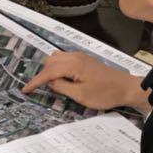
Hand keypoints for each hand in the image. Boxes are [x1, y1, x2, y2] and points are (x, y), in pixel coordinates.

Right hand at [24, 52, 145, 111]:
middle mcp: (76, 57)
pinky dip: (59, 68)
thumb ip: (62, 87)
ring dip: (51, 70)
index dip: (36, 81)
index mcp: (74, 65)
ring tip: (50, 84)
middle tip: (38, 88)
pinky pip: (65, 60)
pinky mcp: (85, 61)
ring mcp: (81, 57)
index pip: (48, 71)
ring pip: (57, 58)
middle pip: (50, 61)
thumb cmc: (106, 93)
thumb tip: (50, 82)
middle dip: (42, 74)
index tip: (26, 89)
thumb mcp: (81, 95)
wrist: (126, 88)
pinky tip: (61, 79)